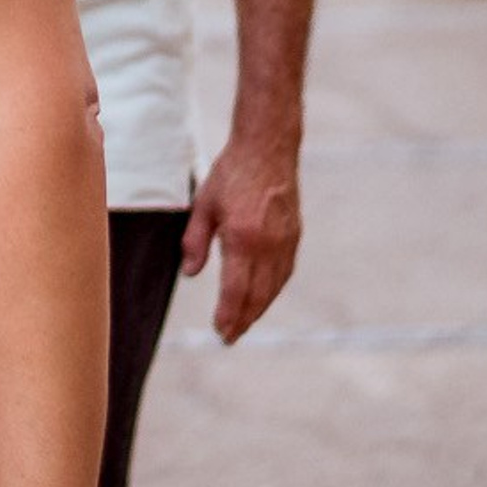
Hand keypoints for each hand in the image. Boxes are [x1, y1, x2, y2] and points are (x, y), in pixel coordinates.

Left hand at [183, 128, 302, 342]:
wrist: (267, 149)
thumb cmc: (231, 174)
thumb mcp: (204, 205)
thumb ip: (195, 242)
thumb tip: (191, 274)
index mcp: (243, 238)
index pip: (236, 290)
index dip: (229, 315)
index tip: (221, 331)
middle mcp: (268, 245)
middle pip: (258, 295)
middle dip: (244, 320)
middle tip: (229, 337)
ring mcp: (285, 242)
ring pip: (274, 287)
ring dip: (259, 308)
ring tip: (243, 323)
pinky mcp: (295, 236)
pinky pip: (284, 272)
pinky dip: (273, 290)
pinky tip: (262, 297)